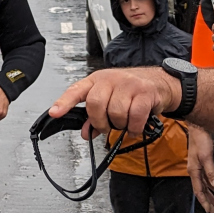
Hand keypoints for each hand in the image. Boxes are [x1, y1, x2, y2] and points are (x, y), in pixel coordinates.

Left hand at [48, 68, 180, 138]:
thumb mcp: (108, 99)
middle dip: (100, 122)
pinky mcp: (145, 92)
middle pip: (95, 104)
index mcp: (96, 80)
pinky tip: (134, 127)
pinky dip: (134, 128)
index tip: (55, 113)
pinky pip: (134, 116)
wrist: (158, 82)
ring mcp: (128, 84)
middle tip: (107, 127)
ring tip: (124, 123)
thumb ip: (94, 116)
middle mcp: (110, 79)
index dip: (64, 103)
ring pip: (116, 112)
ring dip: (120, 125)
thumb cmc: (129, 91)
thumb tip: (86, 133)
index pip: (76, 91)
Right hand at [187, 124, 213, 212]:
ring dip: (209, 194)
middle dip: (208, 201)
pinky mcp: (201, 161)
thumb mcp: (206, 156)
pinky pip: (205, 177)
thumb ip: (211, 171)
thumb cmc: (200, 140)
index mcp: (194, 171)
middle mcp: (194, 170)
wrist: (198, 127)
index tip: (210, 211)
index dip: (205, 202)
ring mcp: (197, 166)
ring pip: (204, 184)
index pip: (199, 191)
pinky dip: (210, 184)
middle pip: (201, 190)